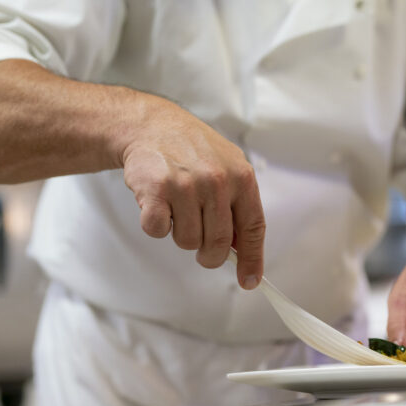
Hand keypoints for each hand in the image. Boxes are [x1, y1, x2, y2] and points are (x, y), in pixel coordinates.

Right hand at [120, 97, 264, 288]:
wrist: (152, 125)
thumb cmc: (193, 150)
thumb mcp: (229, 167)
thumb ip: (239, 205)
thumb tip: (243, 250)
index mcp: (242, 177)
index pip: (253, 228)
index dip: (252, 259)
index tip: (249, 281)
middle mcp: (217, 181)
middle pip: (217, 244)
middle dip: (207, 253)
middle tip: (198, 244)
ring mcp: (186, 185)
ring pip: (186, 241)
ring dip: (180, 232)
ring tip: (177, 205)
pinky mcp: (156, 190)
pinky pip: (157, 231)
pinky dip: (156, 225)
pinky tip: (158, 202)